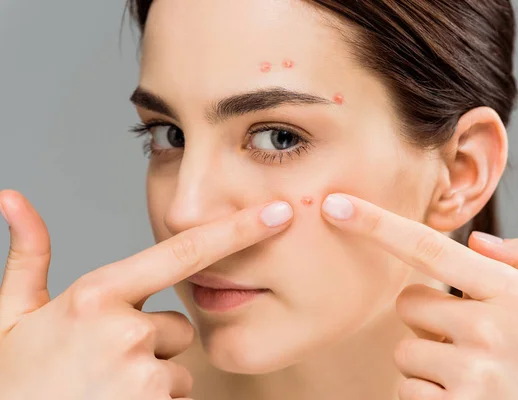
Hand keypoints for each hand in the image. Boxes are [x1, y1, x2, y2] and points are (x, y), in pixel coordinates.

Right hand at [0, 190, 292, 399]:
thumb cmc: (12, 378)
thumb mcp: (11, 314)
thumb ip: (28, 255)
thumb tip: (12, 198)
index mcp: (96, 295)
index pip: (183, 253)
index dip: (237, 231)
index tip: (278, 214)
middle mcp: (125, 330)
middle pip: (178, 326)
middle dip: (152, 342)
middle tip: (103, 360)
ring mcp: (142, 373)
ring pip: (177, 366)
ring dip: (151, 374)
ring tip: (103, 385)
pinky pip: (174, 395)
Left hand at [321, 193, 517, 399]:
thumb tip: (479, 239)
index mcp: (516, 294)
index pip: (430, 247)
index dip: (377, 224)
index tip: (336, 206)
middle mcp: (489, 329)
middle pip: (409, 303)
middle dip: (431, 321)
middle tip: (473, 344)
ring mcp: (469, 374)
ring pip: (405, 351)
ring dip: (431, 364)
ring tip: (476, 379)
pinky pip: (406, 390)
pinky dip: (428, 397)